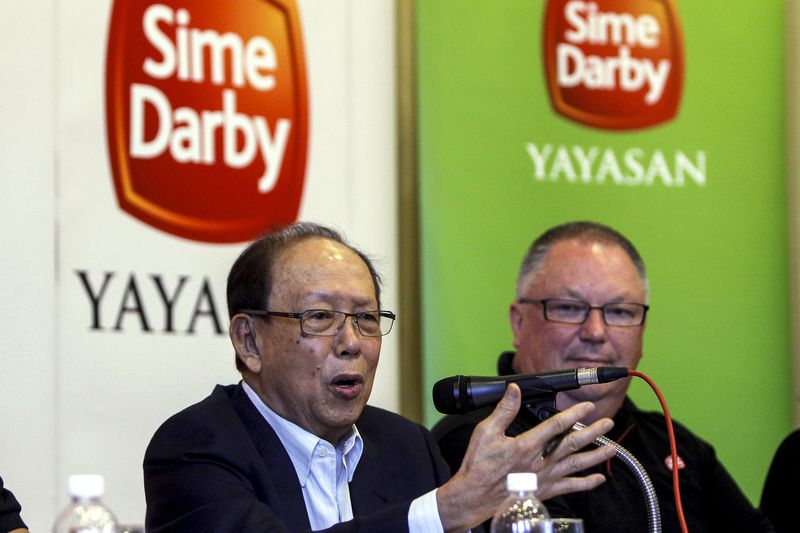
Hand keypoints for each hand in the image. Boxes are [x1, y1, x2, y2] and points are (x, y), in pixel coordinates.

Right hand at [436, 383, 614, 532]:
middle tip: (608, 423)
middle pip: (573, 444)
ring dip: (596, 455)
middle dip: (593, 432)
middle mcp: (541, 461)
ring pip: (577, 465)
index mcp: (527, 445)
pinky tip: (599, 479)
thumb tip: (514, 390)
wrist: (475, 496)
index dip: (574, 413)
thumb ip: (504, 410)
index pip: (557, 425)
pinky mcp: (544, 491)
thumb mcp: (486, 432)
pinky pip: (570, 487)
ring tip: (612, 447)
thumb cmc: (479, 466)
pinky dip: (586, 484)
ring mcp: (545, 477)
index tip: (587, 406)